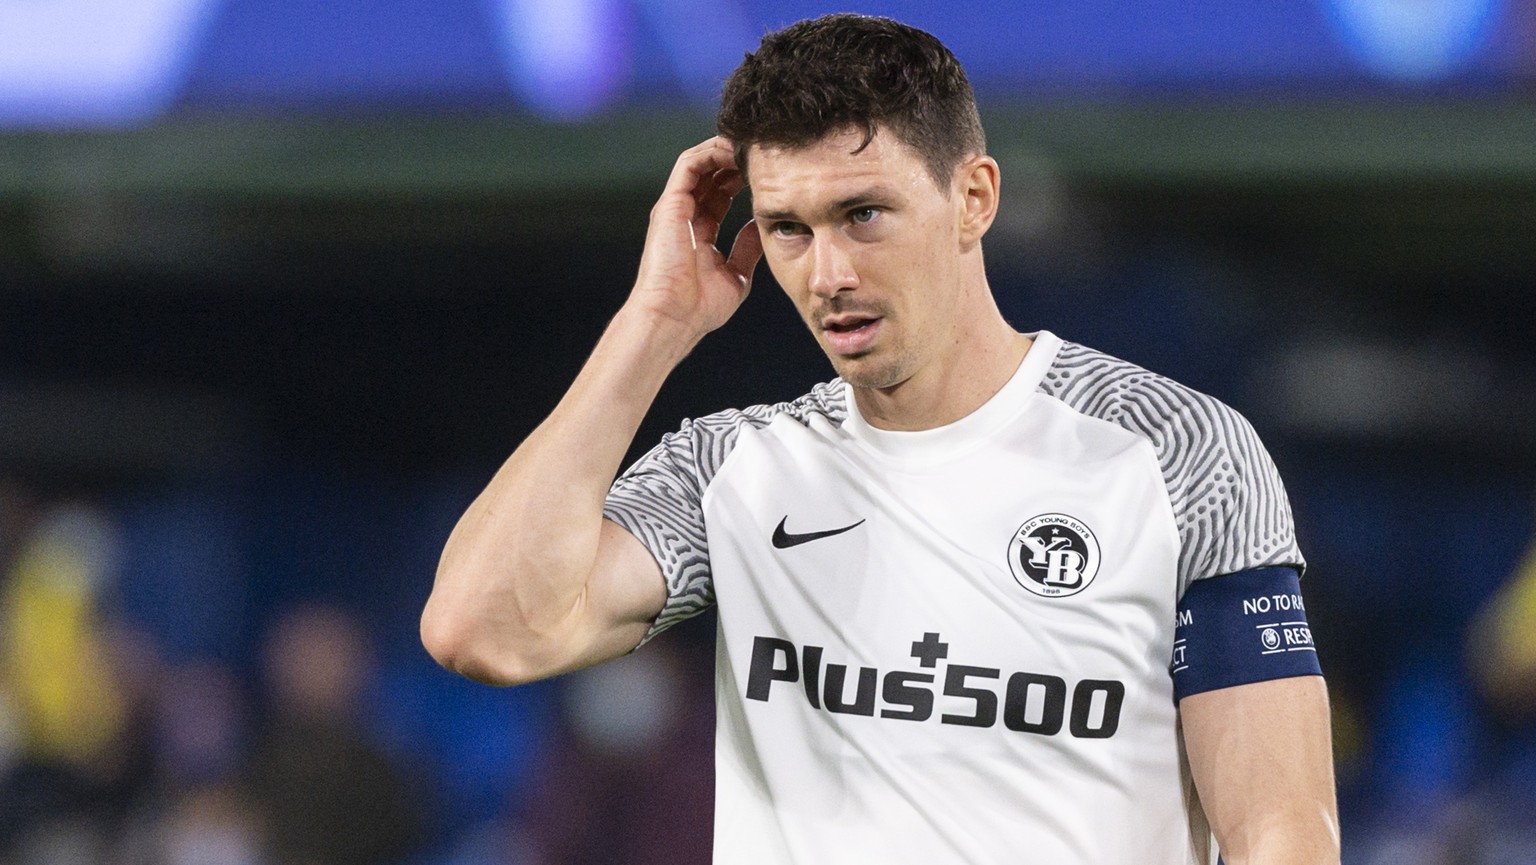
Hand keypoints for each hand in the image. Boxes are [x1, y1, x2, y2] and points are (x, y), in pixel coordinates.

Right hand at [628, 137, 763, 344]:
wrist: (674, 317)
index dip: (743, 179)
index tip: (769, 173)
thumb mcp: (736, 274)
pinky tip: (735, 149)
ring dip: (725, 149)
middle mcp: (685, 216)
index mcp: (700, 233)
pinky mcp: (670, 202)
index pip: (721, 194)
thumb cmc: (700, 307)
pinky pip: (689, 164)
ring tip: (752, 144)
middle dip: (736, 159)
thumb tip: (762, 225)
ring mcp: (676, 208)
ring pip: (700, 163)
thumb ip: (747, 248)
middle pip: (711, 174)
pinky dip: (711, 151)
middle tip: (764, 152)